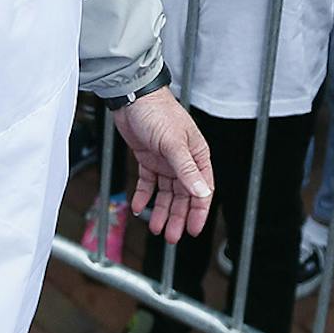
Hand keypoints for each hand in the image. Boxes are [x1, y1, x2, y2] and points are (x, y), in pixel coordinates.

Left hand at [110, 88, 213, 241]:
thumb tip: (201, 192)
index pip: (202, 189)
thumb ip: (186, 169)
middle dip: (178, 217)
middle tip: (172, 236)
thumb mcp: (173, 143)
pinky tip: (138, 206)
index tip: (193, 229)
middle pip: (183, 195)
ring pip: (166, 192)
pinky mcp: (147, 158)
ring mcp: (165, 160)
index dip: (199, 211)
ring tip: (157, 228)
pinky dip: (143, 195)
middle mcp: (183, 160)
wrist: (131, 96)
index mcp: (197, 154)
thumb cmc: (157, 111)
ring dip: (161, 210)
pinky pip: (147, 182)